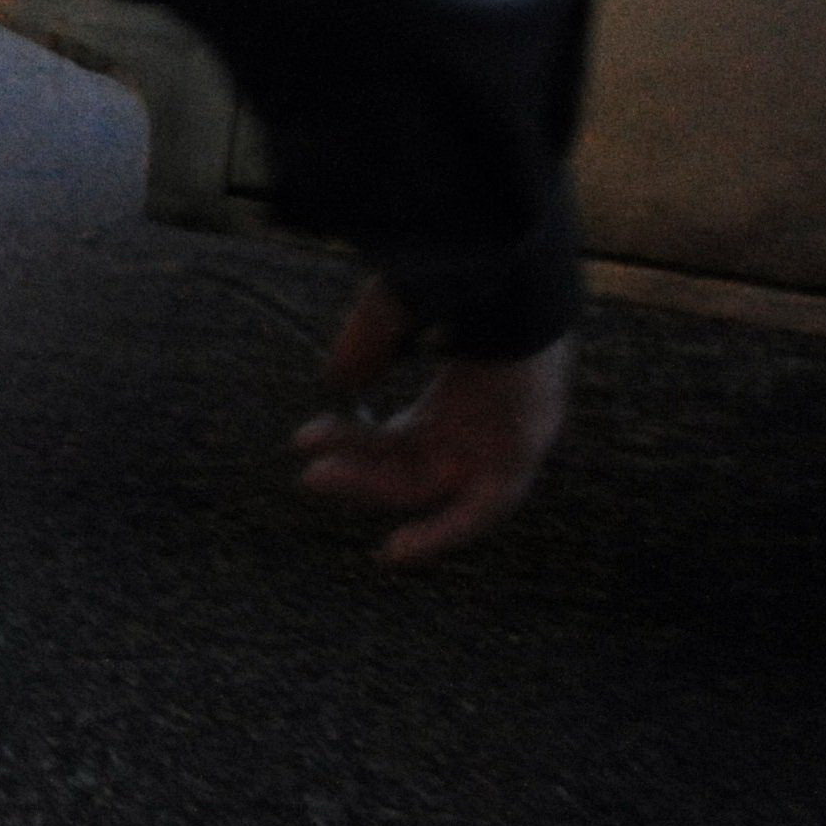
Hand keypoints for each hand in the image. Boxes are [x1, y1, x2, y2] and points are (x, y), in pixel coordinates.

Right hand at [289, 277, 570, 563]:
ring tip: (314, 477)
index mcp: (466, 390)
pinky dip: (439, 535)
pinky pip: (480, 512)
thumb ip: (362, 352)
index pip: (407, 434)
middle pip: (413, 462)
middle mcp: (487, 422)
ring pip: (431, 484)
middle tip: (306, 467)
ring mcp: (504, 440)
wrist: (503, 273)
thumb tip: (336, 382)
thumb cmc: (453, 281)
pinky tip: (393, 552)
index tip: (308, 440)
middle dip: (356, 468)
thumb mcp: (391, 316)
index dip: (359, 445)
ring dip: (372, 487)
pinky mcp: (519, 456)